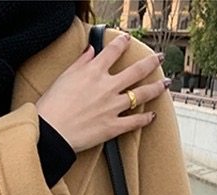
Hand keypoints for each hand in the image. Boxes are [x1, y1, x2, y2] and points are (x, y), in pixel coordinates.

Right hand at [35, 31, 170, 152]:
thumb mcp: (64, 77)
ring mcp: (112, 107)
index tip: (127, 40)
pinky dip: (145, 119)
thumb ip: (80, 62)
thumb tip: (90, 51)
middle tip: (159, 59)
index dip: (122, 42)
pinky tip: (152, 116)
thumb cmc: (52, 106)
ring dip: (156, 88)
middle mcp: (107, 86)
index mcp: (94, 71)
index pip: (113, 51)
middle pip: (136, 70)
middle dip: (151, 62)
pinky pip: (134, 122)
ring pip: (141, 94)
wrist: (51, 132)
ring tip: (165, 84)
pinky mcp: (112, 127)